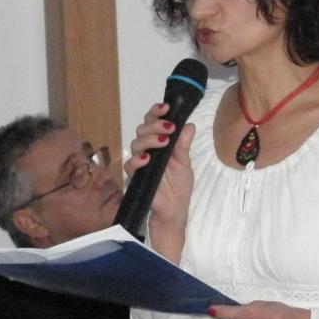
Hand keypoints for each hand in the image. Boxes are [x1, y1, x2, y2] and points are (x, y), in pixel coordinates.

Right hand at [125, 102, 195, 261]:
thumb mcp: (185, 163)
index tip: (166, 108)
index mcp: (160, 143)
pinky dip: (137, 160)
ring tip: (164, 142)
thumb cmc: (178, 186)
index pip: (153, 122)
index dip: (156, 112)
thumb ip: (183, 145)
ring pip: (136, 142)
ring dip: (149, 139)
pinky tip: (147, 159)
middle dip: (155, 124)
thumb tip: (189, 125)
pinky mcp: (135, 176)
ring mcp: (140, 162)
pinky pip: (129, 164)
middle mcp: (148, 149)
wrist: (174, 210)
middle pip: (142, 128)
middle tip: (169, 128)